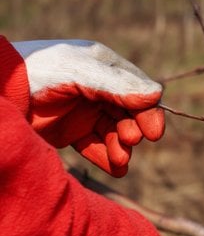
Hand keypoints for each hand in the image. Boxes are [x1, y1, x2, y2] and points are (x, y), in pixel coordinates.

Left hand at [13, 39, 164, 176]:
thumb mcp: (78, 74)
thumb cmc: (38, 73)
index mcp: (102, 67)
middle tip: (129, 142)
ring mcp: (85, 111)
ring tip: (120, 160)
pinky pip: (97, 147)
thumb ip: (115, 85)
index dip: (148, 112)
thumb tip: (156, 94)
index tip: (153, 133)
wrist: (3, 94)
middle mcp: (98, 89)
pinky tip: (116, 169)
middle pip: (129, 114)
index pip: (137, 90)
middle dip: (133, 131)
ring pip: (115, 133)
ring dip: (121, 147)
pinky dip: (108, 159)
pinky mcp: (72, 132)